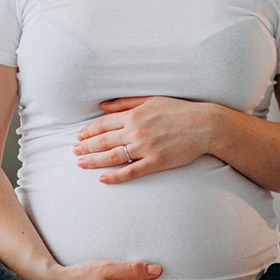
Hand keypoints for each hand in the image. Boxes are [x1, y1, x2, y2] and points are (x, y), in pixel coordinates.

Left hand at [73, 96, 222, 183]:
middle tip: (74, 151)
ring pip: (112, 156)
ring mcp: (145, 148)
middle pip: (104, 141)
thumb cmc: (179, 110)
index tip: (79, 136)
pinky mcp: (155, 162)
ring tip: (81, 164)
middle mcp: (136, 131)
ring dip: (94, 161)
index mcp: (134, 115)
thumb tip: (102, 105)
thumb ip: (125, 103)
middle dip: (86, 146)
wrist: (205, 125)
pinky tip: (103, 179)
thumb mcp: (151, 100)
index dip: (89, 131)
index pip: (104, 124)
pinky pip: (131, 171)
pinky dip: (115, 176)